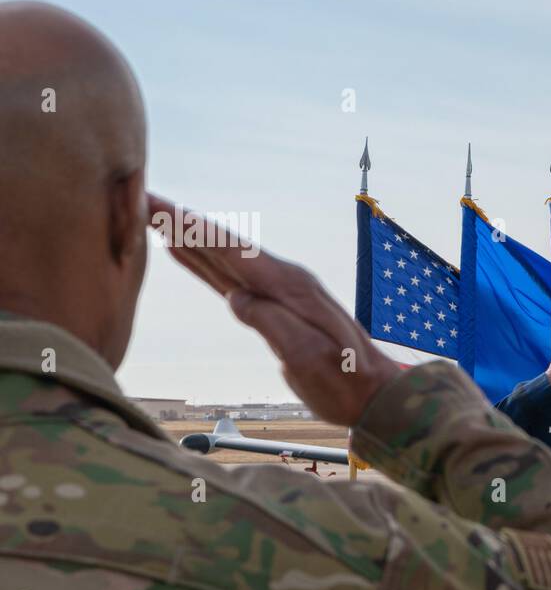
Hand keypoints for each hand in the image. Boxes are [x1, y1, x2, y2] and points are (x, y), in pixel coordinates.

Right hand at [150, 193, 399, 426]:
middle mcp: (282, 280)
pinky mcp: (275, 306)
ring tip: (150, 214)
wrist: (373, 391)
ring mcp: (279, 291)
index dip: (191, 227)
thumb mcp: (305, 357)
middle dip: (180, 221)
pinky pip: (229, 277)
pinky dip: (202, 260)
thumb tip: (235, 297)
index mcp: (289, 286)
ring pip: (222, 257)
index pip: (230, 250)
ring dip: (186, 236)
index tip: (155, 205)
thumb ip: (270, 322)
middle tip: (137, 197)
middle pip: (221, 245)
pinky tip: (182, 250)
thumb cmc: (344, 378)